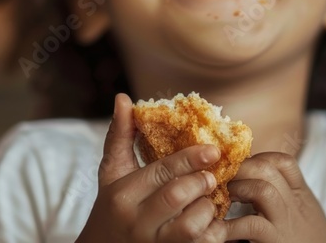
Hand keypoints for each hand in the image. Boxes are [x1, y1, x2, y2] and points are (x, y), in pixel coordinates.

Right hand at [77, 93, 228, 242]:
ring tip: (208, 201)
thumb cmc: (112, 208)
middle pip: (177, 196)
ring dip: (208, 209)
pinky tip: (211, 223)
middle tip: (212, 177)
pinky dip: (212, 232)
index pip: (162, 171)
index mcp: (123, 195)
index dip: (191, 158)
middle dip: (201, 182)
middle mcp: (136, 222)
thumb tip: (123, 97)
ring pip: (191, 224)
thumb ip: (120, 136)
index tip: (213, 150)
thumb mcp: (111, 173)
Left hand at [214, 152, 325, 242]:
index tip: (241, 170)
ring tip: (224, 200)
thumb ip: (283, 198)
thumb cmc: (306, 242)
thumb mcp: (302, 215)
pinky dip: (231, 226)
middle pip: (267, 168)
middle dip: (240, 169)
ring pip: (262, 189)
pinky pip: (252, 225)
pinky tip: (222, 230)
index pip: (282, 161)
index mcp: (300, 195)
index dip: (257, 159)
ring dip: (237, 190)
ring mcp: (286, 224)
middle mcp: (295, 205)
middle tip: (222, 180)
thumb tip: (249, 183)